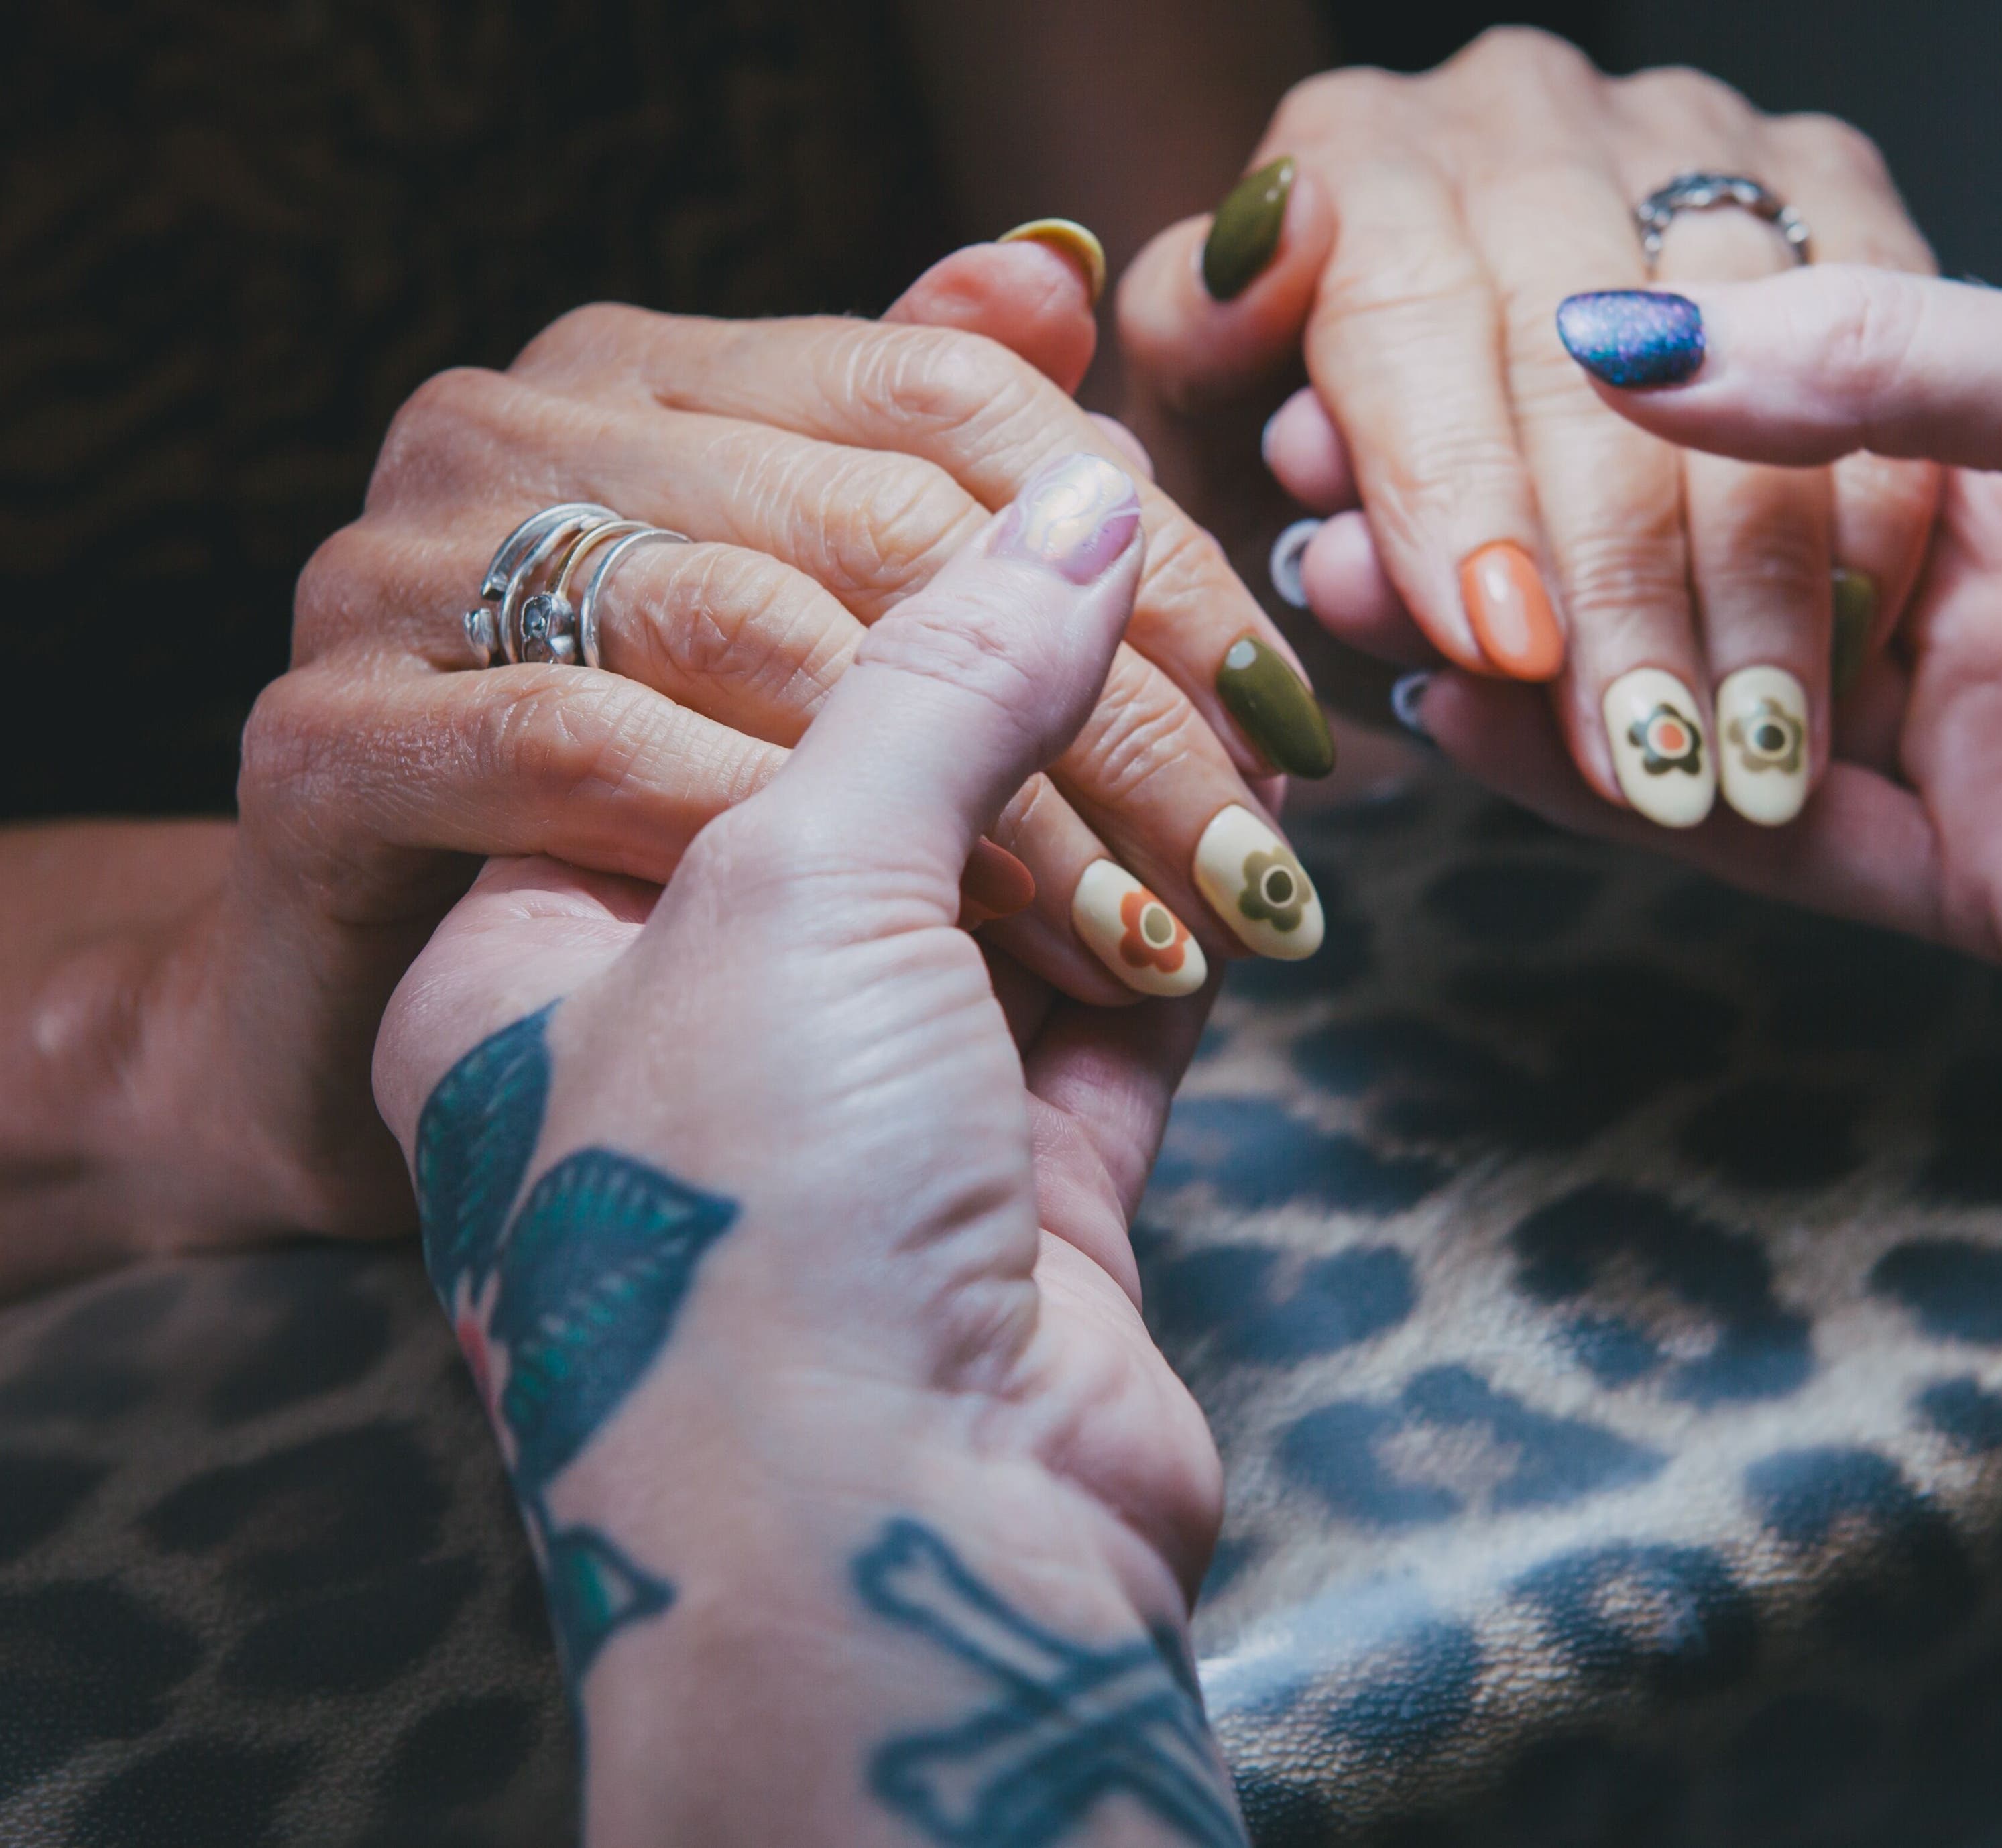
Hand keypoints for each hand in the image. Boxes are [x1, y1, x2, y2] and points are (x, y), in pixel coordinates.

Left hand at [135, 237, 1336, 1259]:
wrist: (893, 1564)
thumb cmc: (755, 1229)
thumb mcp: (801, 885)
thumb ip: (941, 675)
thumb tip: (1078, 486)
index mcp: (532, 966)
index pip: (671, 713)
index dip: (816, 596)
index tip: (951, 495)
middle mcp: (689, 1052)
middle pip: (851, 813)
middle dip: (996, 709)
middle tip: (1121, 576)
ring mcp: (862, 1141)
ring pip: (1000, 918)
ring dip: (1112, 826)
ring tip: (1220, 705)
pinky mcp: (1015, 1218)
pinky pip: (1106, 1034)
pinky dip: (1178, 947)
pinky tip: (1236, 856)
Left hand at [1117, 27, 1941, 829]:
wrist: (1439, 388)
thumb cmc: (1315, 440)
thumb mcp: (1211, 422)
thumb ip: (1206, 352)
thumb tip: (1261, 254)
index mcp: (1357, 152)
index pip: (1414, 321)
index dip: (1461, 499)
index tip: (1502, 649)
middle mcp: (1524, 115)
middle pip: (1591, 355)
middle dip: (1619, 586)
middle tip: (1639, 759)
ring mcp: (1687, 136)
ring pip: (1754, 359)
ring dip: (1757, 586)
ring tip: (1747, 757)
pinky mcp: (1822, 178)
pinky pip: (1881, 354)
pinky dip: (1865, 524)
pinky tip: (1843, 663)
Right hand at [1421, 267, 2001, 1090]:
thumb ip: (1873, 362)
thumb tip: (1641, 328)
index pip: (1765, 427)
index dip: (1598, 415)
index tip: (1440, 377)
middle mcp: (1990, 593)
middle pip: (1711, 577)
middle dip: (1530, 547)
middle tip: (1349, 510)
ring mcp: (1983, 748)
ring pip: (1718, 715)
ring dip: (1540, 672)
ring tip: (1367, 611)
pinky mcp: (1990, 889)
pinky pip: (1781, 845)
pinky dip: (1631, 797)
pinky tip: (1482, 735)